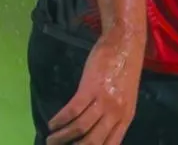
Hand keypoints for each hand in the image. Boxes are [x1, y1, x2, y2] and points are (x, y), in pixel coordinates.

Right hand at [46, 29, 144, 144]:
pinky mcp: (91, 87)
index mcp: (126, 118)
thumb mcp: (125, 99)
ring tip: (51, 139)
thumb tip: (97, 134)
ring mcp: (104, 101)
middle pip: (93, 143)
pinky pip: (73, 111)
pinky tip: (52, 123)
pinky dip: (60, 120)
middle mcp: (116, 113)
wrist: (125, 43)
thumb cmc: (124, 70)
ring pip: (80, 129)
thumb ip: (114, 117)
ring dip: (62, 137)